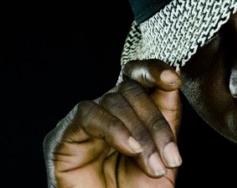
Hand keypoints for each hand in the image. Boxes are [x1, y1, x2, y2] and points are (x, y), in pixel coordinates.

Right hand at [43, 60, 182, 186]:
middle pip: (130, 90)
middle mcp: (105, 113)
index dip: (153, 69)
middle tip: (171, 158)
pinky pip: (89, 115)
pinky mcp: (62, 137)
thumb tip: (174, 75)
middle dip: (156, 123)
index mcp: (128, 113)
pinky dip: (114, 129)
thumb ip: (167, 115)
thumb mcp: (163, 152)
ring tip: (152, 166)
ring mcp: (83, 124)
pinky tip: (129, 148)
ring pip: (114, 100)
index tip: (174, 78)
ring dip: (141, 133)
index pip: (136, 75)